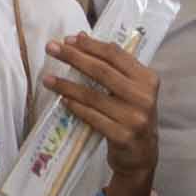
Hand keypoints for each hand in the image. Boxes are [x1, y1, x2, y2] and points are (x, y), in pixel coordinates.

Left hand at [44, 31, 158, 167]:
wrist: (142, 156)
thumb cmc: (132, 117)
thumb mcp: (132, 91)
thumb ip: (113, 68)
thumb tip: (81, 38)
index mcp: (148, 79)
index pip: (116, 55)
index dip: (91, 45)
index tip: (69, 40)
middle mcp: (143, 97)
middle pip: (102, 71)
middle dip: (74, 57)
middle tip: (51, 49)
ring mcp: (134, 118)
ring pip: (93, 95)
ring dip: (67, 85)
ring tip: (48, 79)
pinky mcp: (122, 136)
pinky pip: (92, 117)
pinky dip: (76, 107)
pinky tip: (62, 100)